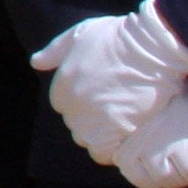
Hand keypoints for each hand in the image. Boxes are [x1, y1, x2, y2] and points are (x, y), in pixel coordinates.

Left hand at [33, 0, 187, 161]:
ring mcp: (95, 122)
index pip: (63, 105)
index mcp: (62, 87)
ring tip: (121, 122)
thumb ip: (55, 51)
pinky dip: (114, 149)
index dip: (81, 100)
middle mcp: (74, 107)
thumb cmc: (116, 36)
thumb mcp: (79, 34)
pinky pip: (107, 153)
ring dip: (102, 136)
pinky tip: (127, 135)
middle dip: (91, 118)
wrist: (152, 46)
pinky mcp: (120, 131)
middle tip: (114, 106)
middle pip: (76, 124)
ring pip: (89, 141)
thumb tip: (35, 62)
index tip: (99, 93)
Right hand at [115, 82, 187, 187]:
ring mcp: (151, 149)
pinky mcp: (128, 157)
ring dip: (176, 177)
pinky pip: (146, 182)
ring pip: (171, 181)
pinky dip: (152, 180)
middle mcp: (176, 139)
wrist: (133, 83)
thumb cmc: (176, 101)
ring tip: (174, 162)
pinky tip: (154, 166)